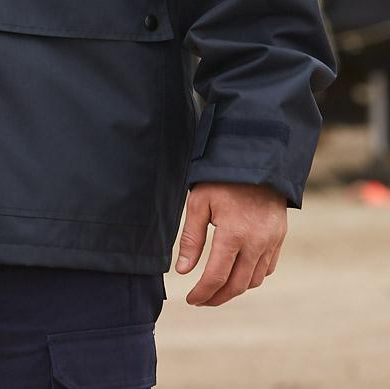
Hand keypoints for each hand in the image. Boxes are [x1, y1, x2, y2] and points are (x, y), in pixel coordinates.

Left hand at [175, 182, 286, 305]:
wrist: (257, 160)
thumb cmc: (222, 179)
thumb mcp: (199, 202)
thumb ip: (191, 239)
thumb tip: (183, 271)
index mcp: (233, 234)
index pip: (217, 277)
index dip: (202, 293)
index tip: (190, 300)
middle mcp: (256, 243)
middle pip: (237, 286)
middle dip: (217, 298)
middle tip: (201, 301)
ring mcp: (271, 242)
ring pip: (253, 281)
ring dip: (235, 289)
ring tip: (216, 288)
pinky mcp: (279, 238)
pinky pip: (267, 269)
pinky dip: (251, 277)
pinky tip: (237, 273)